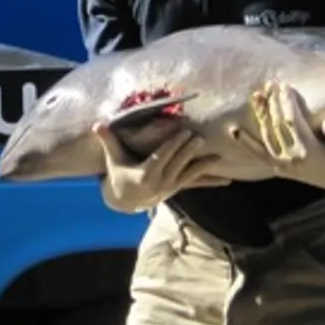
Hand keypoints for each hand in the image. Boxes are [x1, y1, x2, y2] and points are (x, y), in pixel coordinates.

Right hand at [91, 119, 229, 213]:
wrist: (125, 200)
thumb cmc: (119, 174)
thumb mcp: (113, 158)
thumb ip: (108, 140)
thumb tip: (97, 124)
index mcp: (145, 175)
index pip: (162, 157)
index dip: (173, 145)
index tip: (184, 133)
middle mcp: (160, 183)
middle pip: (177, 164)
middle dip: (189, 151)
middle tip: (200, 137)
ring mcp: (170, 187)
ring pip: (190, 175)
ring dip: (204, 165)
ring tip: (218, 157)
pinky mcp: (177, 188)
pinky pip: (196, 183)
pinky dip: (211, 180)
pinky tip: (227, 179)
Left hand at [225, 80, 324, 189]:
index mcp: (308, 152)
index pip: (292, 122)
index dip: (287, 103)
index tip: (285, 86)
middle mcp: (291, 158)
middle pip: (277, 125)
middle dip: (273, 103)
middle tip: (270, 84)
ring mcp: (281, 163)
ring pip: (266, 134)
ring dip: (261, 113)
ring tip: (257, 94)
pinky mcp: (275, 166)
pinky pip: (257, 154)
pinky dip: (245, 142)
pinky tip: (233, 130)